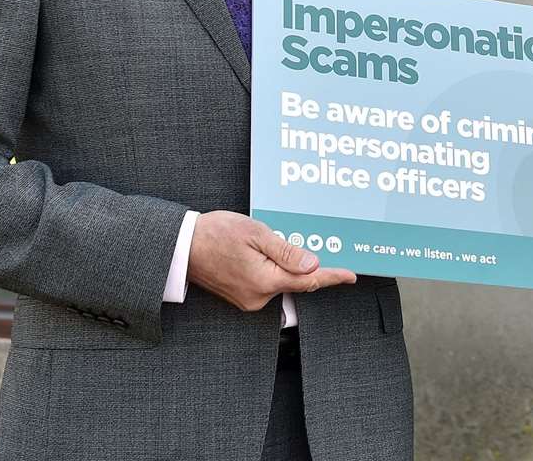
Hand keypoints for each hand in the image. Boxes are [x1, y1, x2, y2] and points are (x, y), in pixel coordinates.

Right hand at [187, 210, 356, 310]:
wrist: (182, 246)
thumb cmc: (216, 234)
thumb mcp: (256, 234)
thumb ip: (286, 251)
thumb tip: (313, 264)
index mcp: (265, 281)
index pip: (309, 281)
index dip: (332, 276)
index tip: (351, 275)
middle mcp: (258, 297)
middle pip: (296, 281)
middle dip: (307, 265)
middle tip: (318, 242)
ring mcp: (248, 299)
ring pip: (281, 281)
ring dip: (288, 266)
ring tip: (280, 241)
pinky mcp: (241, 296)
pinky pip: (267, 283)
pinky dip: (274, 269)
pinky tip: (268, 252)